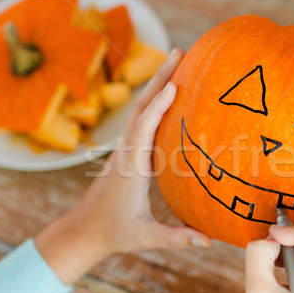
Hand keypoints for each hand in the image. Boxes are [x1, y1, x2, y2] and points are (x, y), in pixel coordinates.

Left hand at [35, 48, 210, 283]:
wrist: (85, 229)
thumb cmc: (115, 232)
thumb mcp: (146, 237)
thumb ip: (176, 238)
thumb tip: (208, 240)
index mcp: (130, 168)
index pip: (144, 130)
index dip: (158, 107)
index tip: (175, 86)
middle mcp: (126, 152)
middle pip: (142, 107)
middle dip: (160, 78)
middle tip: (180, 51)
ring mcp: (125, 149)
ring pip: (141, 109)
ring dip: (158, 83)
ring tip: (179, 61)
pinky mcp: (128, 151)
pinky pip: (143, 118)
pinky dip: (156, 99)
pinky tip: (170, 92)